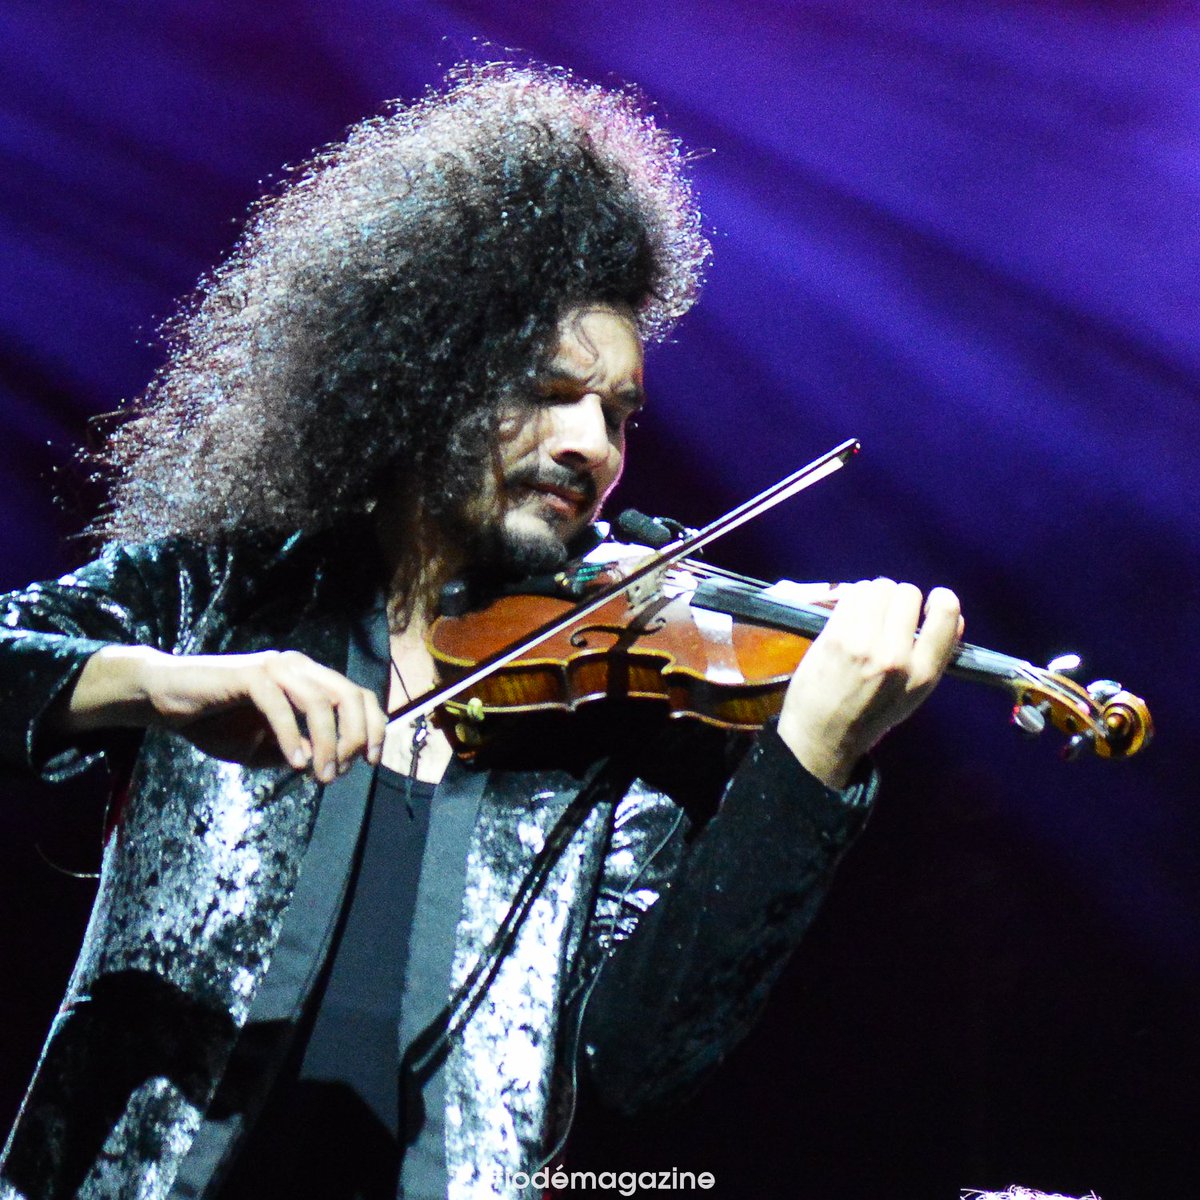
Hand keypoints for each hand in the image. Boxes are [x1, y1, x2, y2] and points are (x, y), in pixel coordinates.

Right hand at [68, 646, 386, 779]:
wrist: (167, 700)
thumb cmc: (217, 722)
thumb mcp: (266, 746)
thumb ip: (298, 751)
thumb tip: (330, 766)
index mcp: (310, 679)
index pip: (360, 696)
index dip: (374, 728)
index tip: (371, 762)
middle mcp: (299, 667)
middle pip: (349, 696)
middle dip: (356, 737)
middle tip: (339, 773)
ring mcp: (275, 667)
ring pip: (321, 702)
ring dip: (327, 743)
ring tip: (320, 776)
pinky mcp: (249, 675)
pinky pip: (281, 706)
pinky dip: (292, 736)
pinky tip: (294, 763)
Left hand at [776, 579, 962, 788]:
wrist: (823, 734)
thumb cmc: (872, 714)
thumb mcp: (915, 694)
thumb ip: (935, 655)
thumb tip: (954, 614)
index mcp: (923, 674)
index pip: (947, 614)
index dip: (941, 600)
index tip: (930, 603)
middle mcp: (895, 656)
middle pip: (908, 592)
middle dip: (901, 599)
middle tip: (889, 616)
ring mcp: (862, 643)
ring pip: (880, 587)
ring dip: (877, 595)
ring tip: (870, 614)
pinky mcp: (835, 635)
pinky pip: (853, 593)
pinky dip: (855, 597)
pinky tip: (852, 614)